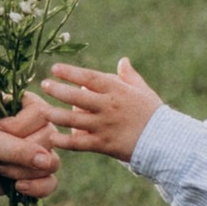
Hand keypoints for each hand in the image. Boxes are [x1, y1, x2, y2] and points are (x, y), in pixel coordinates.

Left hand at [0, 101, 60, 202]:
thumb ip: (16, 149)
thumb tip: (50, 162)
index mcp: (16, 107)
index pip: (43, 115)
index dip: (23, 129)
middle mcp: (24, 128)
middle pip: (50, 140)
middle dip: (24, 155)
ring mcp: (25, 154)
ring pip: (51, 163)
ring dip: (27, 172)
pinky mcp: (23, 177)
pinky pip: (48, 183)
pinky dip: (38, 188)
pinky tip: (18, 188)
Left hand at [38, 57, 164, 158]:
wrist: (164, 141)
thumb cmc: (153, 114)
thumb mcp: (142, 90)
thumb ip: (129, 76)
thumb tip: (123, 60)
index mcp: (116, 90)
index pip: (89, 78)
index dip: (70, 72)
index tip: (54, 68)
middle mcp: (108, 107)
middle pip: (76, 97)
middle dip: (58, 90)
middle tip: (44, 85)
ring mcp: (104, 126)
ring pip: (73, 120)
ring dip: (55, 115)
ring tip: (42, 111)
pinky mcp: (103, 145)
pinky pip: (79, 143)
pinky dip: (64, 142)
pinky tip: (52, 138)